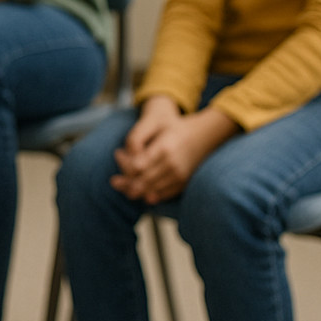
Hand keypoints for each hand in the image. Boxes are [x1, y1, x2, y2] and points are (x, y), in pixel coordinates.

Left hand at [111, 96, 238, 204]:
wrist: (204, 134)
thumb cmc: (174, 127)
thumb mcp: (154, 126)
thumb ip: (136, 141)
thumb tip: (129, 165)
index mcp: (164, 148)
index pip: (137, 166)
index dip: (124, 165)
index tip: (118, 155)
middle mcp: (173, 165)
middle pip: (142, 181)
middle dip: (126, 183)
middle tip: (115, 180)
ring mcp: (180, 176)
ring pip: (151, 191)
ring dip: (135, 190)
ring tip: (125, 183)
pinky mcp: (184, 183)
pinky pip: (162, 194)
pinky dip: (149, 194)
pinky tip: (140, 188)